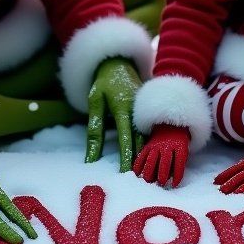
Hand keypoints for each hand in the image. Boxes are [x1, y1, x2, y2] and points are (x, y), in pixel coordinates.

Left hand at [85, 57, 141, 171]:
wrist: (119, 61)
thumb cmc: (103, 83)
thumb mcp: (95, 101)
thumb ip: (94, 129)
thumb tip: (90, 158)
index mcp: (123, 106)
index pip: (126, 137)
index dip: (127, 157)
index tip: (127, 175)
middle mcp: (139, 108)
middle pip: (142, 140)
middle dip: (142, 160)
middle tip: (142, 182)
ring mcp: (147, 108)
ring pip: (150, 136)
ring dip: (149, 155)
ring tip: (149, 176)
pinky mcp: (150, 109)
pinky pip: (152, 130)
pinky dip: (152, 145)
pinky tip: (153, 159)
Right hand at [133, 125, 190, 186]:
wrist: (170, 124)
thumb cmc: (179, 141)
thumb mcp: (184, 148)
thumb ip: (179, 161)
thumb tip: (171, 178)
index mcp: (180, 145)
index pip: (180, 161)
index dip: (178, 174)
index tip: (175, 184)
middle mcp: (167, 145)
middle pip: (165, 160)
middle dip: (162, 173)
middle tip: (160, 183)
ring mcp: (156, 144)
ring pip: (152, 158)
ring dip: (149, 170)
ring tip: (148, 180)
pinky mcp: (148, 144)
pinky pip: (142, 154)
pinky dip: (139, 164)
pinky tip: (136, 173)